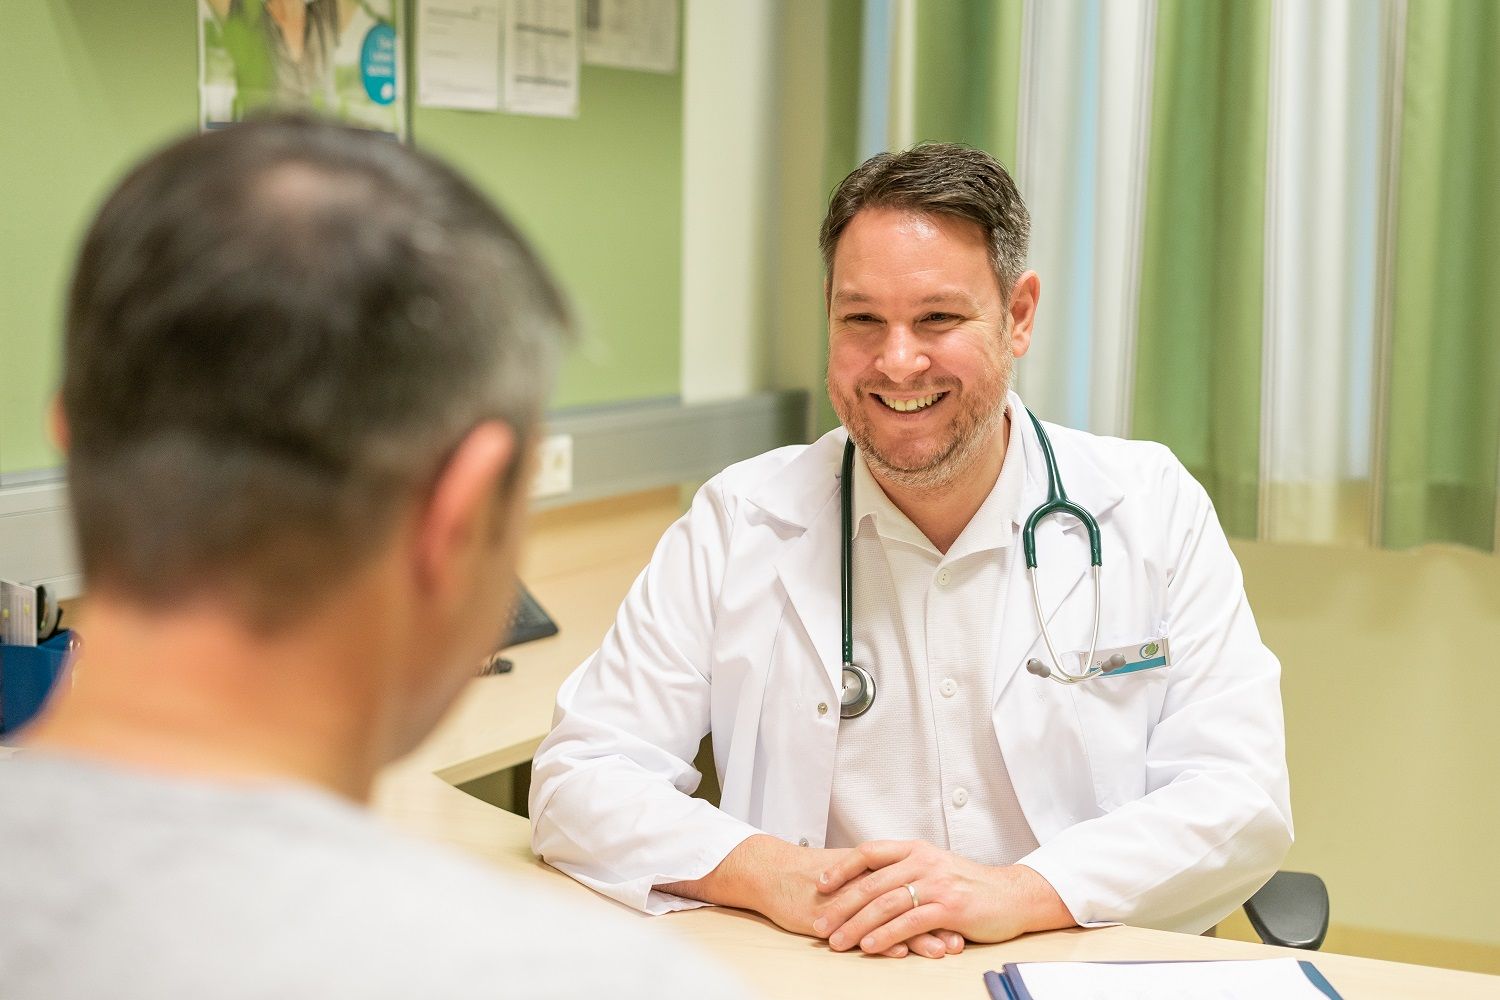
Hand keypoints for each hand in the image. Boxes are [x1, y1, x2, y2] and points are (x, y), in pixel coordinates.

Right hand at [659, 835, 964, 957]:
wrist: (772, 870)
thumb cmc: (808, 876)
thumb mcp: (846, 874)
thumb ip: (872, 881)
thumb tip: (902, 893)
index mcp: (872, 868)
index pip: (914, 885)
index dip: (937, 902)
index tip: (962, 919)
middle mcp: (865, 879)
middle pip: (909, 899)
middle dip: (937, 921)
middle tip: (960, 939)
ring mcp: (849, 895)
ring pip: (890, 914)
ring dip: (917, 934)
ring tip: (941, 950)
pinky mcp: (831, 909)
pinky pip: (861, 925)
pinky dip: (882, 937)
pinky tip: (899, 950)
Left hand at [812, 840, 1074, 955]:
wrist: (1012, 895)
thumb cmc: (968, 884)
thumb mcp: (934, 867)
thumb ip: (904, 870)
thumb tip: (865, 882)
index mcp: (915, 849)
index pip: (869, 852)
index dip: (841, 867)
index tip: (820, 884)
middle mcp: (923, 862)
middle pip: (871, 883)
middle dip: (840, 905)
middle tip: (819, 924)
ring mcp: (937, 884)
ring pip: (886, 904)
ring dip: (857, 925)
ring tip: (837, 941)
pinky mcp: (950, 908)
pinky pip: (910, 922)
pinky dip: (886, 935)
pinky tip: (870, 946)